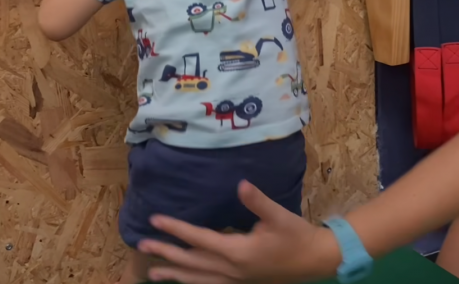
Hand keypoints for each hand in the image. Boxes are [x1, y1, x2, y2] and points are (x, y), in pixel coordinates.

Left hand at [138, 180, 340, 283]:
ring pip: (197, 279)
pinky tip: (184, 281)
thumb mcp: (278, 215)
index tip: (155, 220)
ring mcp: (235, 280)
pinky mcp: (241, 283)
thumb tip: (240, 184)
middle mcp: (231, 270)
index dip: (176, 229)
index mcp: (237, 252)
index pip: (199, 239)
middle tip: (142, 244)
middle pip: (191, 263)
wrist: (315, 261)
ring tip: (151, 273)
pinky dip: (192, 283)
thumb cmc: (296, 236)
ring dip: (174, 275)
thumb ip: (258, 201)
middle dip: (166, 254)